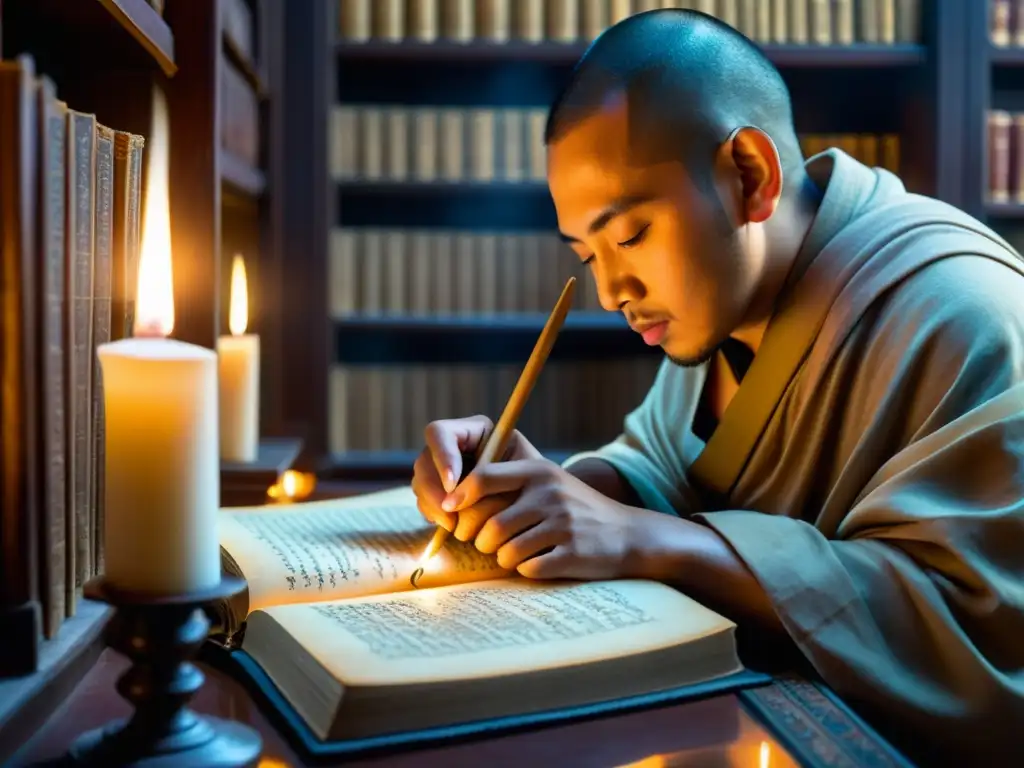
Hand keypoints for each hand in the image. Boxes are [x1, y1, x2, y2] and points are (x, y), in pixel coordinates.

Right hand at [411, 415, 541, 532]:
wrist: (539, 506)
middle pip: (424, 461)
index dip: (442, 457)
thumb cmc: (535, 484)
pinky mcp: (440, 492)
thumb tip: (454, 492)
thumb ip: (488, 477)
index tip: (453, 485)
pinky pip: (424, 503)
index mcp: (475, 430)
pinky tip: (451, 526)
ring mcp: (443, 470)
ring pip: (420, 484)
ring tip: (455, 527)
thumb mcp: (519, 474)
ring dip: (434, 507)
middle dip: (434, 492)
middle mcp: (454, 446)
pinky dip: (435, 516)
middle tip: (450, 518)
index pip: (440, 433)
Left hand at [445, 459, 638, 580]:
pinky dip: (528, 570)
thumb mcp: (547, 483)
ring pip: (506, 552)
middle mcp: (549, 493)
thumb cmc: (575, 509)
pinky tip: (540, 562)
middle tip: (490, 545)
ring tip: (517, 554)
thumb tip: (453, 501)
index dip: (460, 498)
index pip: (483, 478)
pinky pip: (528, 569)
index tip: (450, 512)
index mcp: (539, 471)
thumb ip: (507, 484)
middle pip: (489, 526)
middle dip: (483, 542)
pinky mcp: (572, 553)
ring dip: (505, 559)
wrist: (627, 534)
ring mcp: (562, 523)